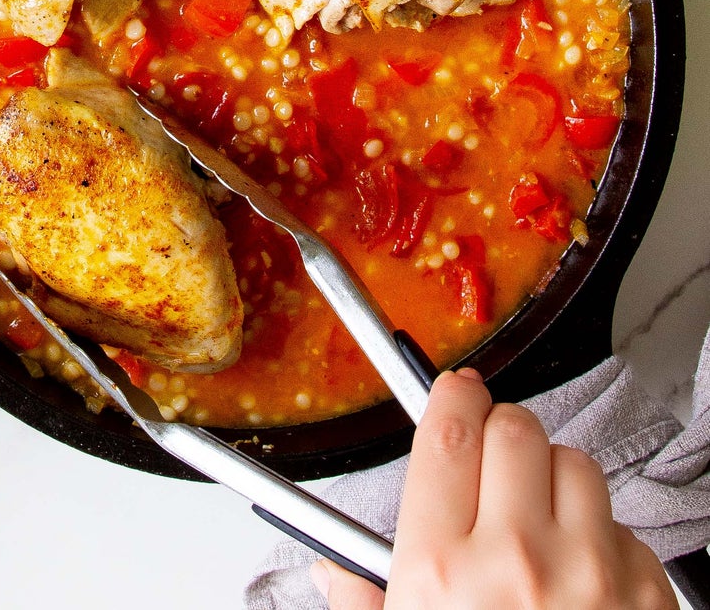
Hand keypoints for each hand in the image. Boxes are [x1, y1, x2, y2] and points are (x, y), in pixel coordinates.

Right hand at [312, 368, 675, 609]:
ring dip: (558, 481)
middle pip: (515, 429)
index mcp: (440, 570)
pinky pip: (627, 529)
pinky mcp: (648, 597)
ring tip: (541, 523)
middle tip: (495, 460)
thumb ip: (365, 601)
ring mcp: (589, 577)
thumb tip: (333, 573)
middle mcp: (515, 561)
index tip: (456, 393)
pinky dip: (607, 541)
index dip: (452, 398)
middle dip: (503, 433)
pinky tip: (585, 578)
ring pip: (577, 464)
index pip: (447, 433)